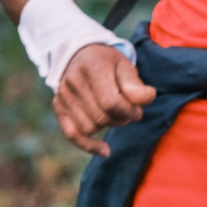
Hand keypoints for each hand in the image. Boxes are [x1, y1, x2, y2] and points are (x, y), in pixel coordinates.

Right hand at [54, 42, 156, 157]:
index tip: (137, 110)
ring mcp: (63, 95)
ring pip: (89, 128)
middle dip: (121, 119)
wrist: (81, 56)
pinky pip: (72, 135)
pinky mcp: (58, 108)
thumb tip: (148, 98)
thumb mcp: (125, 67)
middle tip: (128, 112)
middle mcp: (72, 81)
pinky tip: (105, 150)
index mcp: (92, 67)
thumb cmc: (108, 64)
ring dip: (107, 126)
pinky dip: (89, 146)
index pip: (110, 102)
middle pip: (101, 117)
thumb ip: (136, 85)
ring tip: (114, 114)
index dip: (128, 111)